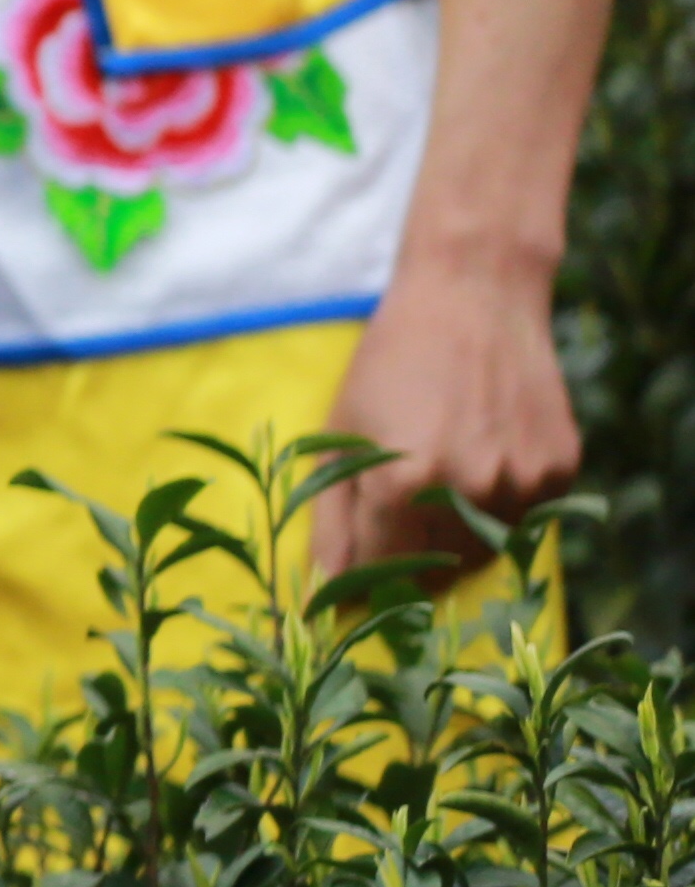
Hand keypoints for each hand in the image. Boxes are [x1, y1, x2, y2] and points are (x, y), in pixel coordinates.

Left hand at [314, 250, 580, 574]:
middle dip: (411, 564)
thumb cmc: (391, 362)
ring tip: (441, 478)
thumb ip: (333, 518)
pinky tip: (482, 456)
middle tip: (397, 527)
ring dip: (457, 536)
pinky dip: (501, 506)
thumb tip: (325, 588)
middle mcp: (468, 491)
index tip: (357, 577)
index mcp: (402, 483)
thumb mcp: (343, 432)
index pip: (382, 572)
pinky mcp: (560, 470)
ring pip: (486, 551)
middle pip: (438, 572)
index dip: (365, 580)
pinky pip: (527, 518)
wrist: (473, 298)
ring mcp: (522, 483)